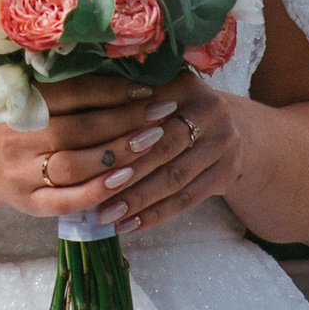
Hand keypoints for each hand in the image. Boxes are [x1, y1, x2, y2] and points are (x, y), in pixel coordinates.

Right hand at [0, 67, 185, 219]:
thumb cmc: (15, 123)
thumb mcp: (28, 96)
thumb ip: (66, 87)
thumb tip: (124, 68)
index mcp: (20, 102)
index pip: (73, 93)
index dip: (113, 90)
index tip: (147, 88)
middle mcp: (18, 136)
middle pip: (79, 129)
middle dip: (125, 121)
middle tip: (162, 113)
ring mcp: (22, 173)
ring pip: (75, 165)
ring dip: (118, 154)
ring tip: (152, 142)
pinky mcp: (29, 203)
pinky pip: (67, 201)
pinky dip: (99, 191)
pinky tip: (126, 180)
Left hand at [92, 70, 257, 236]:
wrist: (235, 127)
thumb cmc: (176, 109)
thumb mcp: (158, 91)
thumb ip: (124, 96)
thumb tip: (74, 113)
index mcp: (185, 84)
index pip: (145, 111)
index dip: (116, 133)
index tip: (82, 154)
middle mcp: (211, 110)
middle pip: (162, 147)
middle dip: (126, 173)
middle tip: (91, 193)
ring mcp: (224, 143)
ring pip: (174, 178)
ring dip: (138, 201)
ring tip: (106, 216)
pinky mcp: (227, 173)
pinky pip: (187, 198)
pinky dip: (157, 214)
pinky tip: (131, 225)